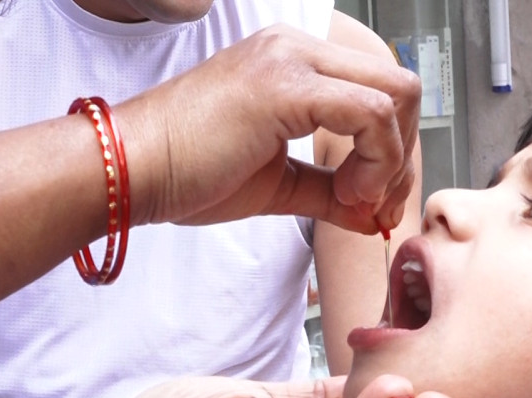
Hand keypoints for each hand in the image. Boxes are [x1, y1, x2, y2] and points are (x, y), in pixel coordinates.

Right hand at [118, 24, 420, 232]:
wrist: (129, 172)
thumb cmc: (186, 173)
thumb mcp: (277, 184)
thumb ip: (329, 192)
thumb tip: (372, 214)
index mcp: (293, 63)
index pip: (380, 89)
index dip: (393, 150)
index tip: (371, 200)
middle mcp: (296, 49)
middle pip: (400, 86)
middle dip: (402, 154)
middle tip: (373, 203)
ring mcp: (291, 61)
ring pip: (395, 95)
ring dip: (391, 159)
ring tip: (353, 199)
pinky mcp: (285, 87)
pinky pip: (371, 113)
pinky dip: (376, 161)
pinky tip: (346, 194)